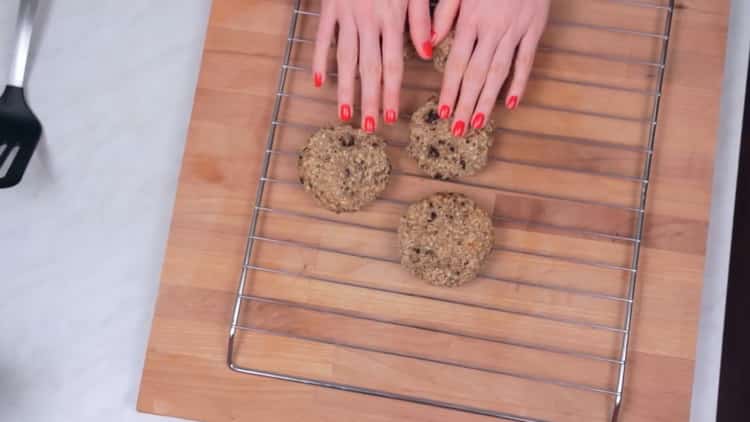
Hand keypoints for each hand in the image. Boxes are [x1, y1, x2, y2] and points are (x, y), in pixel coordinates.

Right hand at [314, 1, 422, 132]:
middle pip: (369, 68)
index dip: (391, 93)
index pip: (392, 64)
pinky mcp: (329, 6)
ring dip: (345, 89)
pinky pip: (322, 36)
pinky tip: (318, 81)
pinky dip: (318, 59)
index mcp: (392, 17)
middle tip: (369, 127)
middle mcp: (368, 20)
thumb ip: (422, 19)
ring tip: (345, 114)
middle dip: (369, 100)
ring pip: (345, 58)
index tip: (390, 117)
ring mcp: (347, 14)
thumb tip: (428, 54)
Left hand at [432, 0, 549, 135]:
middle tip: (458, 130)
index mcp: (470, 20)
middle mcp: (492, 29)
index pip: (456, 63)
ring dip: (488, 101)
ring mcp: (515, 31)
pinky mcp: (534, 29)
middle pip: (476, 74)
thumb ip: (443, 14)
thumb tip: (429, 44)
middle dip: (466, 105)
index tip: (443, 113)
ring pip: (499, 72)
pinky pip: (526, 61)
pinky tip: (511, 104)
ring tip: (478, 124)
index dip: (450, 90)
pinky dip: (519, 83)